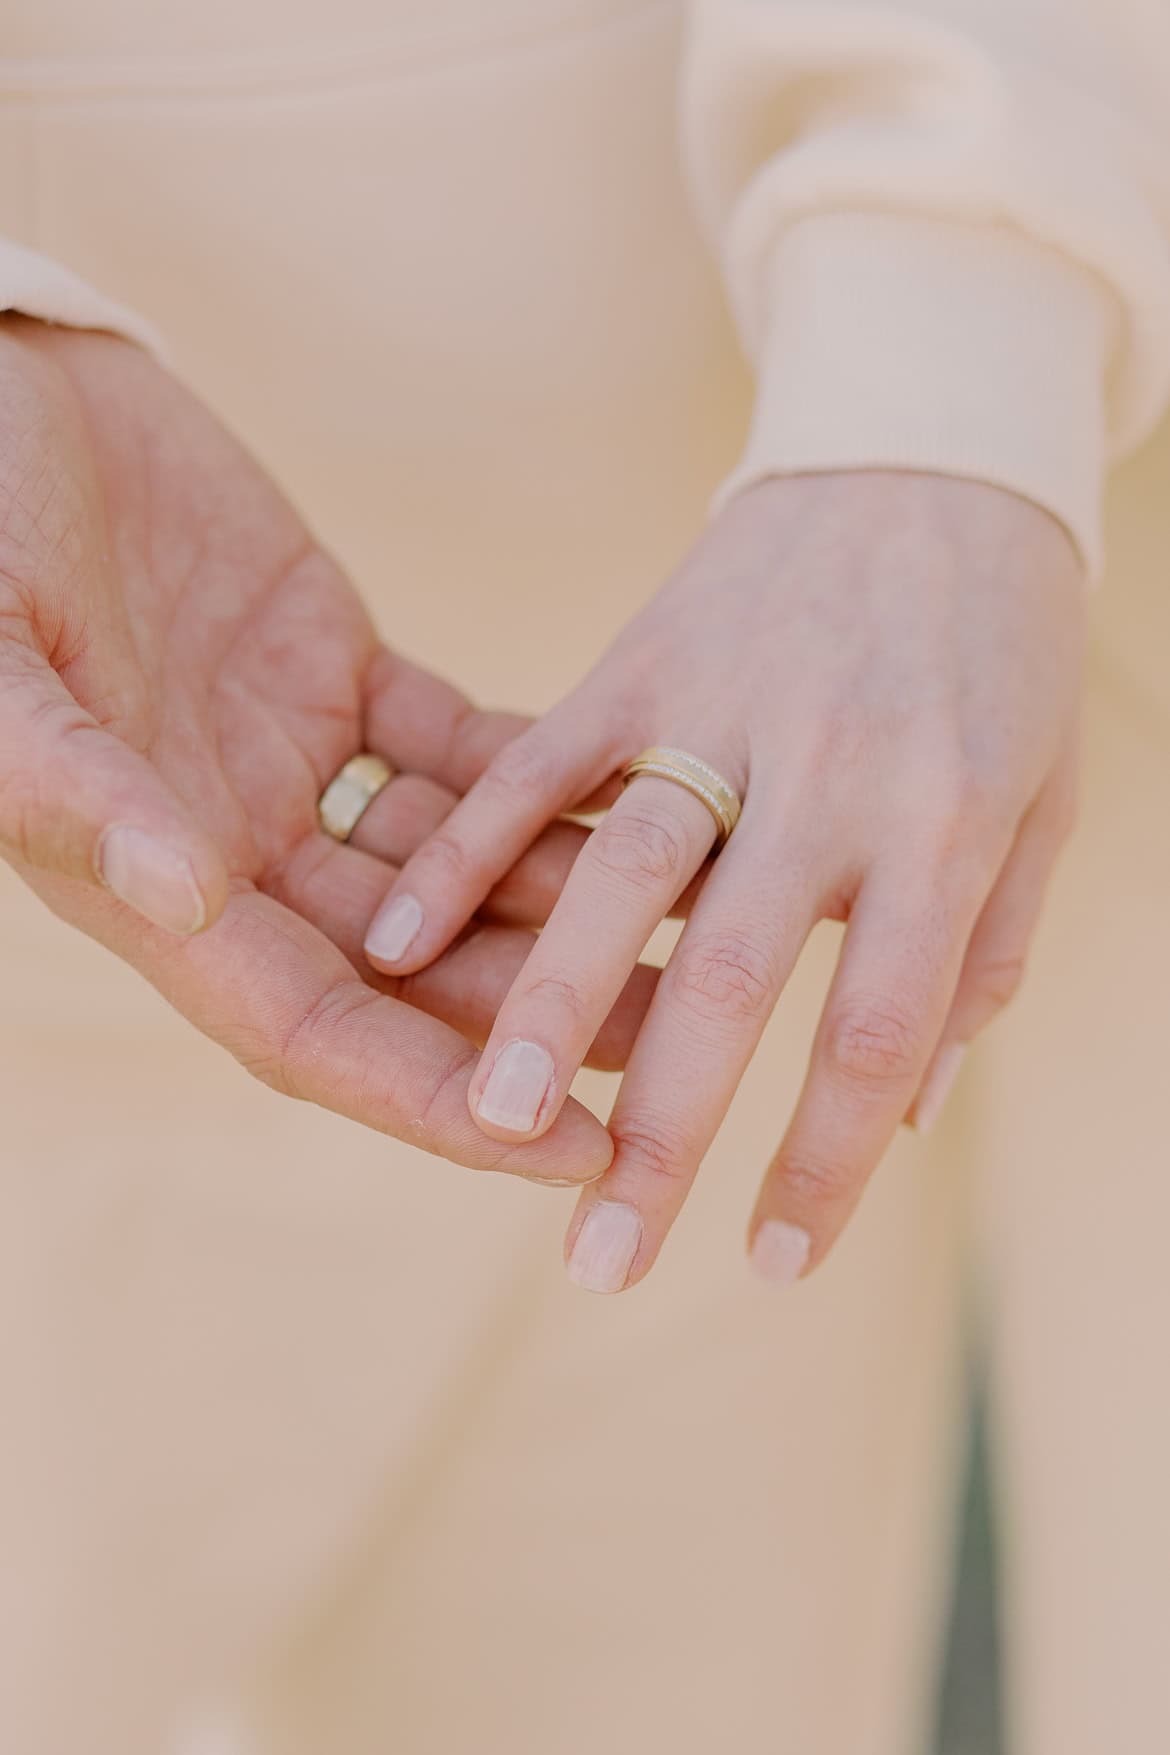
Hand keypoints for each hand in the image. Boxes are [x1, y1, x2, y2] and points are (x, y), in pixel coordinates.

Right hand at [0, 317, 655, 1183]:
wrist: (7, 389)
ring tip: (695, 925)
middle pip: (410, 970)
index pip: (311, 1033)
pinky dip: (544, 777)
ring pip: (455, 868)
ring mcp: (292, 762)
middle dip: (539, 1016)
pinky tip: (641, 789)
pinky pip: (460, 748)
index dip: (436, 1101)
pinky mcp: (340, 673)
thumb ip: (73, 788)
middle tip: (677, 1049)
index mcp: (149, 880)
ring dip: (565, 901)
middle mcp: (234, 847)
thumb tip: (188, 897)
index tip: (567, 1149)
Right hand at [366, 472, 1084, 1285]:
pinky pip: (540, 759)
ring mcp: (726, 708)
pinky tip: (400, 934)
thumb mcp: (1043, 800)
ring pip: (620, 872)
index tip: (772, 1265)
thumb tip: (908, 1113)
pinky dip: (468, 846)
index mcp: (946, 822)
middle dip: (663, 1132)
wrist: (936, 450)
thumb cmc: (1002, 650)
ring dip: (541, 1000)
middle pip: (732, 978)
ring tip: (485, 1119)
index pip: (878, 1030)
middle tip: (602, 1262)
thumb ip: (982, 953)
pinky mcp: (643, 655)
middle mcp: (831, 774)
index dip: (826, 1161)